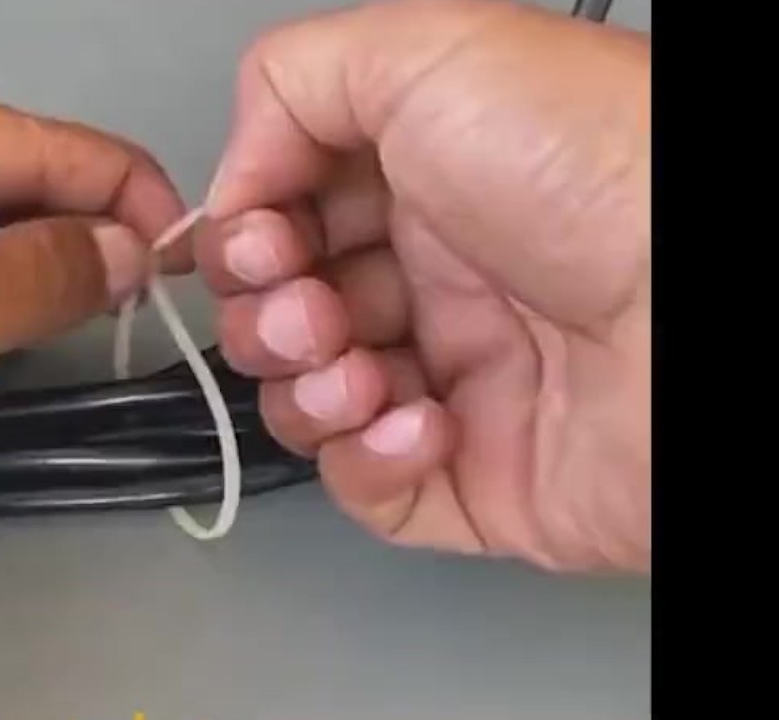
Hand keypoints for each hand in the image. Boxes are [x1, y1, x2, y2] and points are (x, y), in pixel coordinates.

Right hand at [196, 0, 648, 571]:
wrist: (703, 312)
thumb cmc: (599, 169)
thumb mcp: (430, 55)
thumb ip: (293, 83)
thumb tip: (234, 183)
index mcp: (418, 183)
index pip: (282, 222)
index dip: (246, 239)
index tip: (263, 242)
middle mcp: (432, 280)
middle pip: (282, 316)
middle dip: (268, 318)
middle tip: (314, 308)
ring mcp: (454, 382)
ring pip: (311, 407)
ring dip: (308, 392)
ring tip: (364, 371)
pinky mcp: (475, 476)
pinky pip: (372, 492)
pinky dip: (370, 462)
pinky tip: (423, 423)